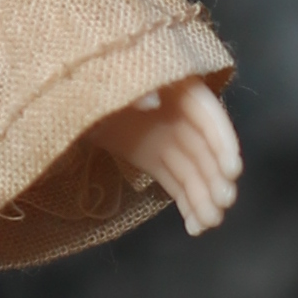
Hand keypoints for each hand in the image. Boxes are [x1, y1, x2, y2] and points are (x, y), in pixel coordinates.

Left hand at [95, 78, 241, 234]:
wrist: (66, 87)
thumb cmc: (92, 70)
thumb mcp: (111, 73)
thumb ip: (133, 85)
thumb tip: (151, 102)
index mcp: (176, 86)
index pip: (207, 113)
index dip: (222, 140)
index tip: (232, 169)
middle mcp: (178, 115)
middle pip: (205, 148)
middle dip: (217, 176)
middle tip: (222, 202)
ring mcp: (166, 139)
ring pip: (194, 172)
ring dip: (206, 197)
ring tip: (208, 223)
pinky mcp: (153, 160)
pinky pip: (176, 184)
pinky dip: (188, 205)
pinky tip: (195, 227)